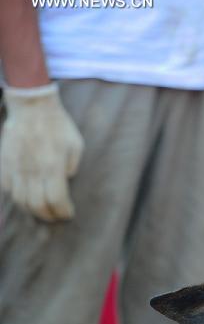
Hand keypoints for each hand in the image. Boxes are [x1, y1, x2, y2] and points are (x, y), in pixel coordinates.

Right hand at [0, 83, 82, 220]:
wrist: (31, 107)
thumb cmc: (58, 125)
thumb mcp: (76, 145)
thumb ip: (72, 167)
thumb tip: (66, 182)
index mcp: (52, 166)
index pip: (56, 199)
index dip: (63, 212)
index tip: (69, 214)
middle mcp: (32, 169)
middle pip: (37, 205)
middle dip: (48, 216)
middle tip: (56, 217)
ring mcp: (15, 167)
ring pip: (20, 200)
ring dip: (32, 210)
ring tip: (42, 211)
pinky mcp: (4, 163)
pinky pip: (8, 188)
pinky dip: (17, 197)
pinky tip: (27, 198)